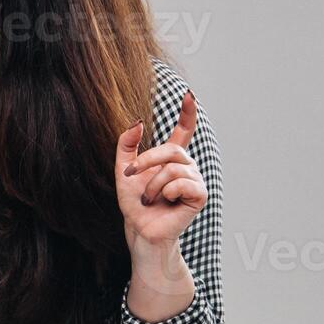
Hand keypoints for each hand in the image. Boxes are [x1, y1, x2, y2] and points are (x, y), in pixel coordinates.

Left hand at [114, 90, 205, 249]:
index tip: (189, 94)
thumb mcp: (124, 169)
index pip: (183, 131)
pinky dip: (167, 192)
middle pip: (171, 150)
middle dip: (147, 162)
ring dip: (153, 185)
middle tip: (131, 176)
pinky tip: (166, 202)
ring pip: (174, 169)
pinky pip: (183, 183)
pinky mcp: (199, 195)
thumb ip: (127, 144)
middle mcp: (186, 166)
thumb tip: (139, 121)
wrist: (140, 229)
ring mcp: (194, 180)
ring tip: (150, 198)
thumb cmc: (134, 202)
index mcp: (170, 158)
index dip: (187, 113)